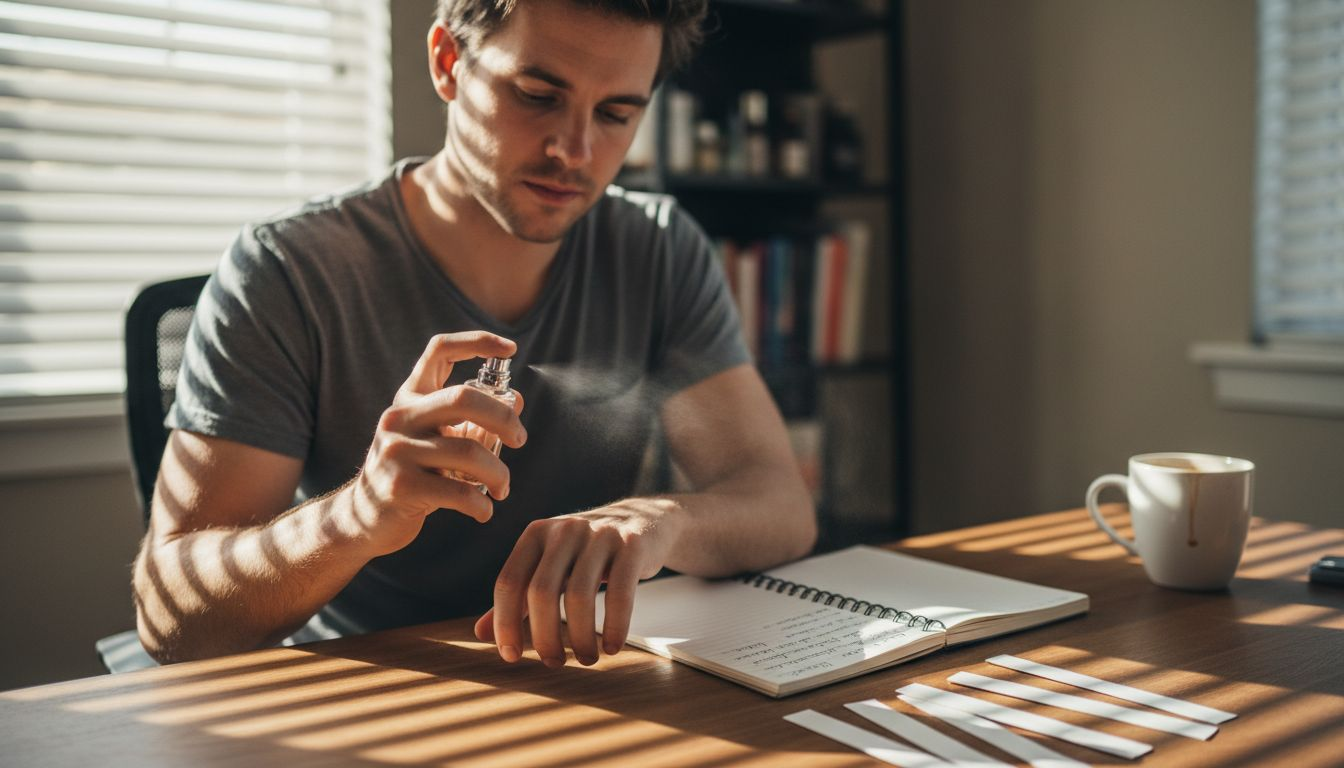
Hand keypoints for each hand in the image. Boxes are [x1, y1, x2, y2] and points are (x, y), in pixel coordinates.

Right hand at [347, 331, 526, 555]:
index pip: (439, 350)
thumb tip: (517, 400)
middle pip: (463, 398)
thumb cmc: (413, 474)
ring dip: (499, 473)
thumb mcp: (439, 440)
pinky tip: (484, 510)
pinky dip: (482, 504)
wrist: (364, 518)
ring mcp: (397, 451)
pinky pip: (459, 492)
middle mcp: (399, 418)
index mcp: (410, 399)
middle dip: (504, 418)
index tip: (510, 349)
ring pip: (468, 452)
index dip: (477, 342)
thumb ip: (475, 420)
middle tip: (519, 439)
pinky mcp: (401, 487)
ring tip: (503, 487)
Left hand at [473, 499, 686, 666]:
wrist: (644, 521)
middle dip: (545, 636)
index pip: (508, 582)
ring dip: (581, 637)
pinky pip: (619, 593)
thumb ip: (518, 598)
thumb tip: (480, 635)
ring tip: (586, 659)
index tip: (512, 656)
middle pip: (541, 592)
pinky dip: (614, 626)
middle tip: (553, 663)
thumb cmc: (588, 553)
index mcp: (536, 534)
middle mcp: (564, 530)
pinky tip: (612, 647)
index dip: (504, 624)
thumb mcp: (551, 567)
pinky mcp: (632, 545)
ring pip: (579, 595)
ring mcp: (599, 535)